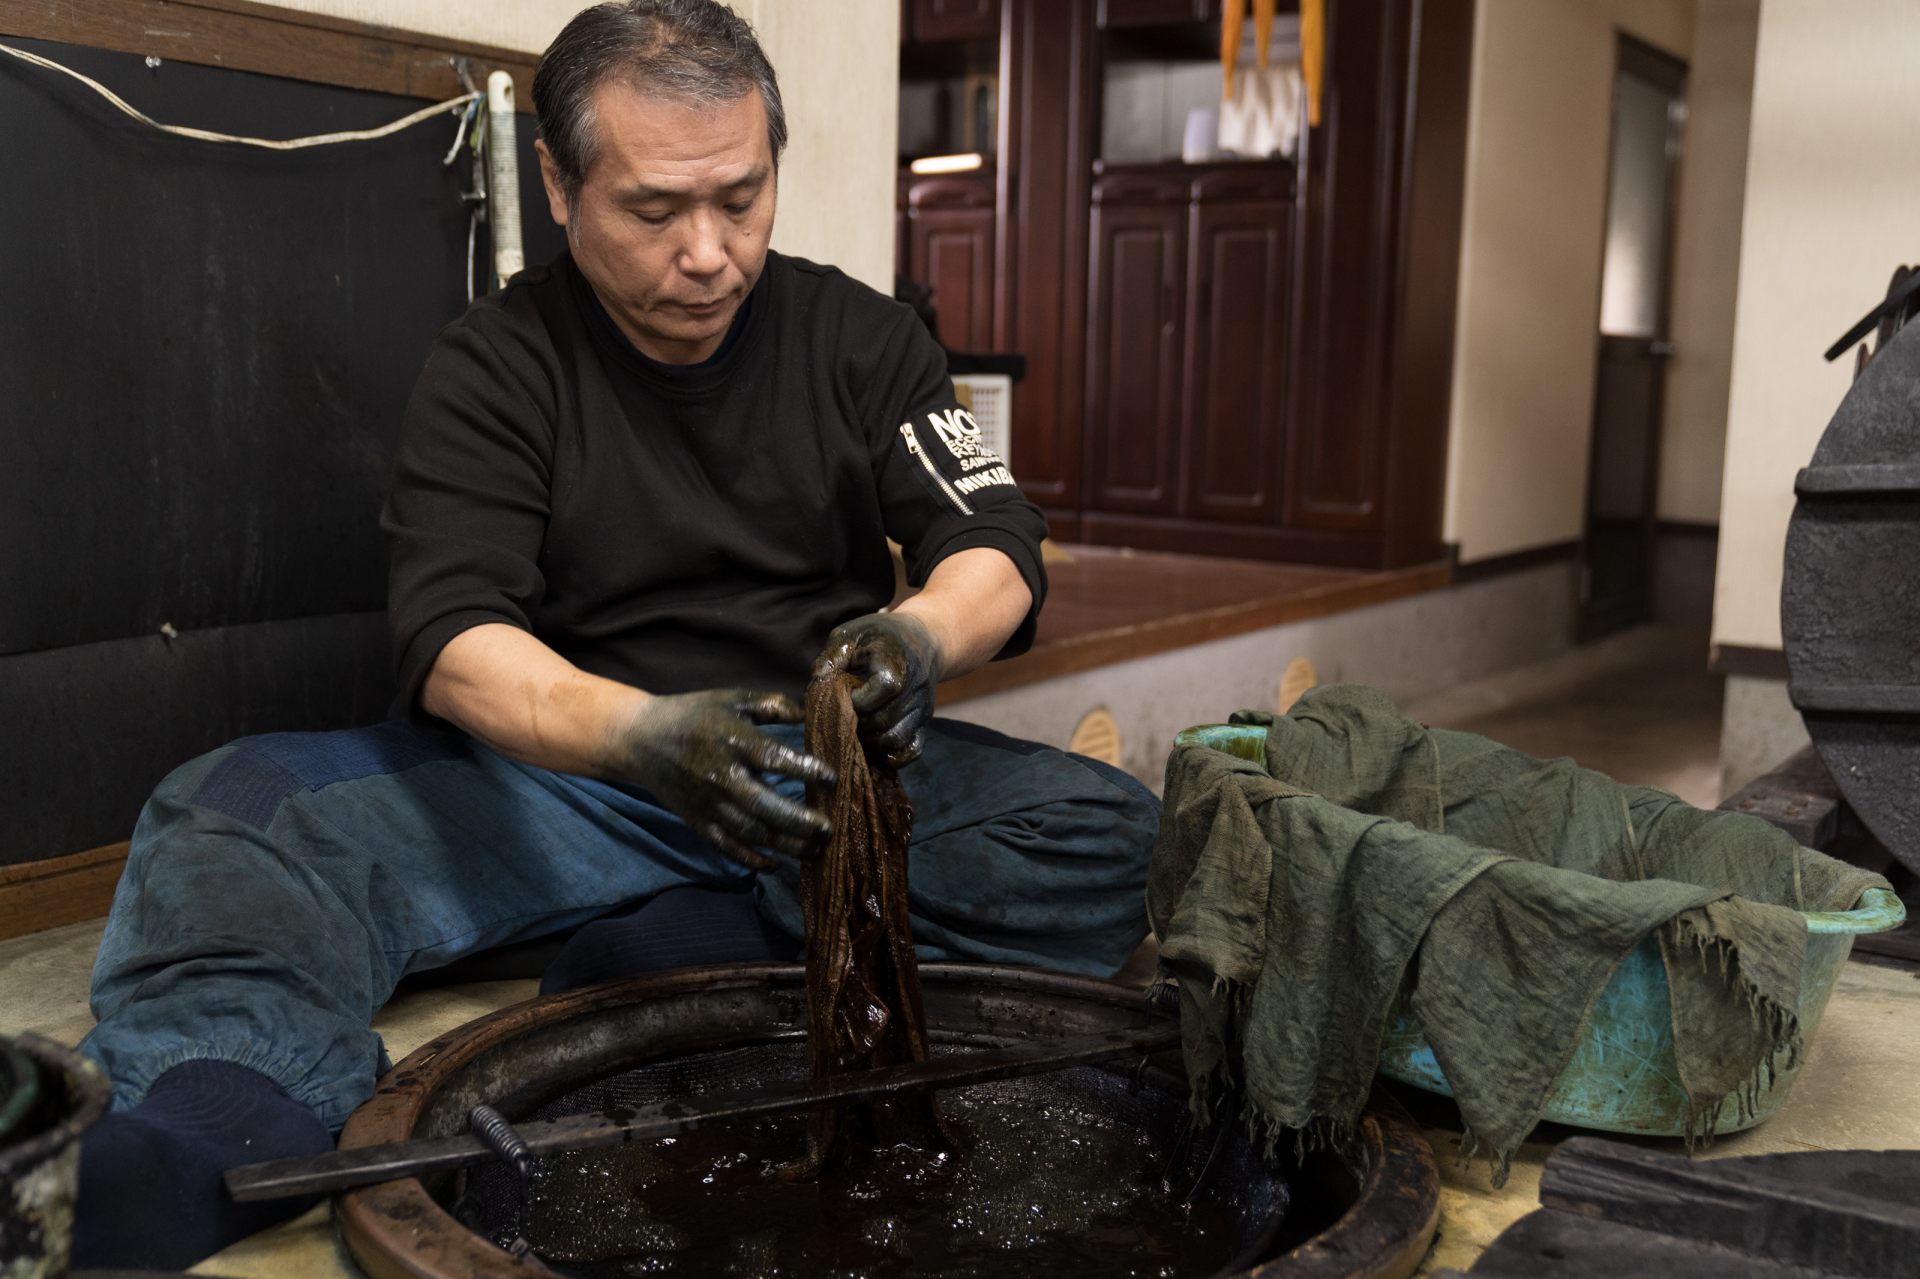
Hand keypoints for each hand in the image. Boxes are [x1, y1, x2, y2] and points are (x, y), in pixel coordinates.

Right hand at [610, 689, 835, 869]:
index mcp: (733, 741)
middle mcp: (722, 777)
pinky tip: (776, 864)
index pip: (775, 760)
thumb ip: (772, 705)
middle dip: (802, 821)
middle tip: (830, 829)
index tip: (832, 779)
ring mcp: (709, 804)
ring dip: (786, 845)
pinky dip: (752, 860)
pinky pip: (727, 847)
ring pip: (752, 833)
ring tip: (814, 849)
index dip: (807, 770)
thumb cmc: (694, 715)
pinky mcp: (698, 822)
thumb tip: (809, 715)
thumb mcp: (732, 698)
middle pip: (767, 806)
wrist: (641, 739)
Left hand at [813, 613, 943, 766]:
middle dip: (857, 725)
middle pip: (881, 724)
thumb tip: (818, 679)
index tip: (845, 694)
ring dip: (871, 742)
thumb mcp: (851, 633)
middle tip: (846, 715)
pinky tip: (875, 744)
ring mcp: (922, 710)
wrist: (923, 637)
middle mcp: (913, 692)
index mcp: (895, 669)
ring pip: (895, 741)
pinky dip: (892, 755)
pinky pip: (911, 750)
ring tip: (857, 728)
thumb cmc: (881, 635)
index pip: (870, 700)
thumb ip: (832, 655)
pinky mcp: (924, 723)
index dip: (851, 703)